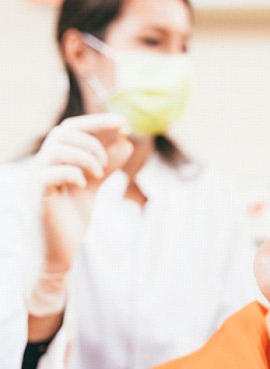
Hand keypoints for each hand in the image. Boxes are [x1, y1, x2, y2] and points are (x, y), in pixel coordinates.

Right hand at [32, 113, 132, 272]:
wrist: (59, 253)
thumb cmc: (72, 217)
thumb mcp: (94, 184)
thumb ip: (107, 164)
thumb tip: (125, 141)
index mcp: (56, 159)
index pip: (72, 128)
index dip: (97, 122)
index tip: (123, 122)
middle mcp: (43, 165)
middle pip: (61, 132)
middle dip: (92, 139)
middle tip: (106, 161)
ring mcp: (37, 181)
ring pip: (55, 150)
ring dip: (84, 156)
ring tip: (99, 174)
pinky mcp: (37, 199)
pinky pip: (48, 175)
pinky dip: (71, 173)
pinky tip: (85, 185)